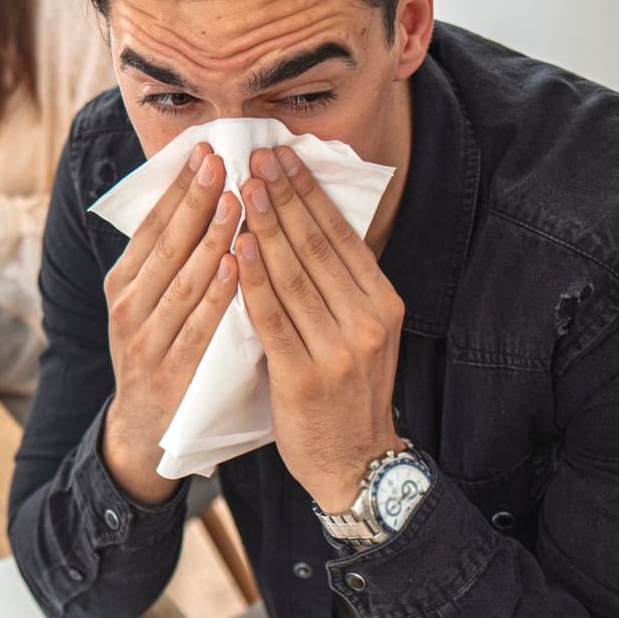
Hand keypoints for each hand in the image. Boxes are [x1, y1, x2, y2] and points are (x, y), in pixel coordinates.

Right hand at [99, 143, 242, 504]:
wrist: (141, 433)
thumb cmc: (158, 355)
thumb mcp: (148, 304)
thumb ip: (170, 261)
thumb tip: (203, 197)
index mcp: (123, 283)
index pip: (151, 225)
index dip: (178, 188)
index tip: (204, 151)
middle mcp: (127, 307)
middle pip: (165, 245)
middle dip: (195, 200)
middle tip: (222, 161)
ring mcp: (145, 341)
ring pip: (181, 280)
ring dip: (210, 238)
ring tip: (237, 202)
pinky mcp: (168, 374)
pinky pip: (197, 326)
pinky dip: (216, 295)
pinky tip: (235, 265)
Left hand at [235, 145, 405, 510]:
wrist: (354, 462)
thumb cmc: (347, 389)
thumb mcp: (361, 330)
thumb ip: (339, 284)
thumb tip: (305, 219)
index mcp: (382, 302)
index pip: (341, 234)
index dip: (309, 192)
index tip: (281, 155)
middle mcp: (367, 321)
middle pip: (317, 246)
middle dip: (284, 196)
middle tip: (254, 156)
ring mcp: (338, 349)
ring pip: (293, 275)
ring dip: (265, 227)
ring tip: (242, 187)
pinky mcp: (304, 376)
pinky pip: (272, 319)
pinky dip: (253, 281)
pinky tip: (236, 249)